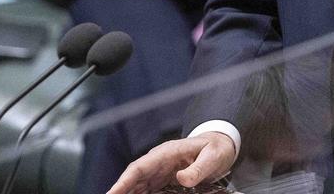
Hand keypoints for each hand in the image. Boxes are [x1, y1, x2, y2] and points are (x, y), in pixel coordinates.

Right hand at [105, 133, 235, 193]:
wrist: (221, 145)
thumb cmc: (216, 148)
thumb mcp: (212, 156)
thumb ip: (198, 168)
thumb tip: (182, 179)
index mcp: (167, 152)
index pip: (139, 167)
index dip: (124, 180)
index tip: (112, 192)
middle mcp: (159, 161)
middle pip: (134, 177)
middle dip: (120, 189)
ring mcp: (161, 170)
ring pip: (138, 184)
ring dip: (128, 193)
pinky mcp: (165, 179)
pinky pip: (148, 189)